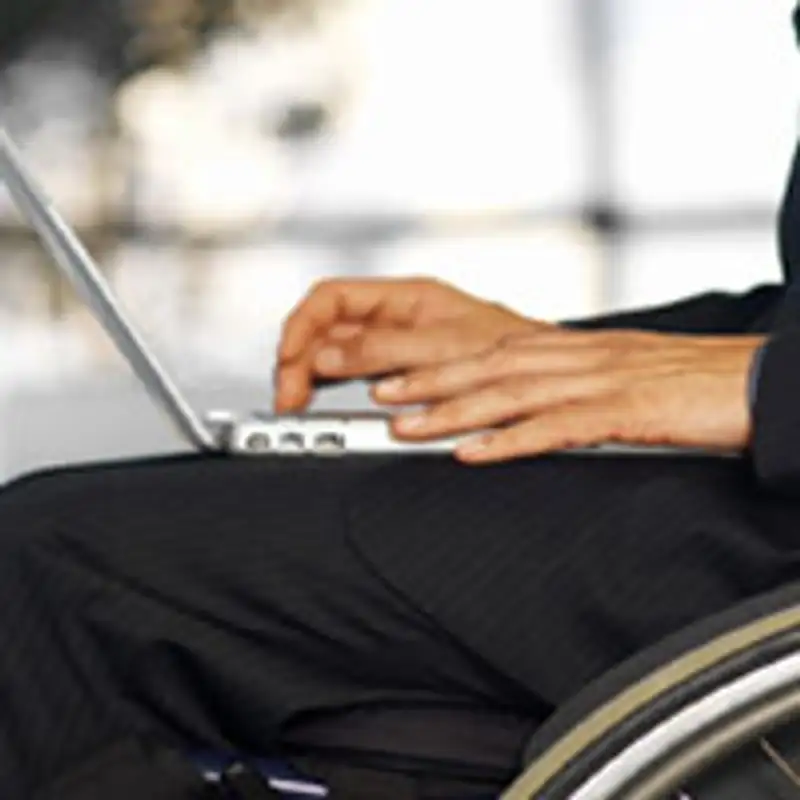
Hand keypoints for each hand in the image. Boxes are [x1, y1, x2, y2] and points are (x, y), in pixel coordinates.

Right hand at [275, 277, 547, 410]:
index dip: (301, 326)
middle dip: (299, 358)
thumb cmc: (516, 353)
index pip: (330, 298)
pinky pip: (355, 378)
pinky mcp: (404, 376)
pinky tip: (326, 406)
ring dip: (311, 378)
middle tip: (289, 398)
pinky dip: (335, 392)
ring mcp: (398, 348)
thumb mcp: (445, 348)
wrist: (551, 379)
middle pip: (326, 329)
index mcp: (405, 297)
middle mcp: (397, 319)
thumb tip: (326, 357)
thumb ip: (384, 350)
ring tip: (299, 406)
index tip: (289, 361)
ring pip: (335, 355)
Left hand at [371, 329, 765, 462]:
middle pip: (486, 367)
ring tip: (404, 425)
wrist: (759, 379)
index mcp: (575, 349)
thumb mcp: (623, 376)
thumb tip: (532, 405)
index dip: (438, 366)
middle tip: (378, 395)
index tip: (395, 377)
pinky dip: (509, 440)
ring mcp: (598, 381)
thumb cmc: (694, 381)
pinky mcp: (624, 410)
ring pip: (508, 393)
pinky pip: (555, 427)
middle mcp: (577, 357)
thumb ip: (574, 386)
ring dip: (451, 411)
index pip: (492, 354)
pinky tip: (473, 452)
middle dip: (426, 382)